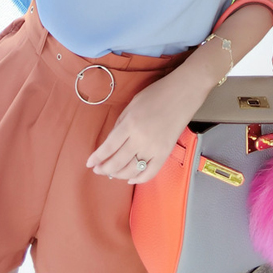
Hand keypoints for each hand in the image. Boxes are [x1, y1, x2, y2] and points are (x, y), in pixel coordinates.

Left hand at [86, 69, 206, 183]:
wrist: (183, 93)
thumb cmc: (156, 94)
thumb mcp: (132, 105)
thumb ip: (120, 124)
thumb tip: (110, 143)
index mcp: (130, 124)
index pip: (108, 147)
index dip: (97, 158)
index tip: (89, 163)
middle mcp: (141, 138)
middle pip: (117, 162)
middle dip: (104, 168)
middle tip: (98, 169)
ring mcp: (154, 148)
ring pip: (132, 170)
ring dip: (119, 174)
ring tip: (112, 173)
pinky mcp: (166, 152)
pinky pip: (150, 173)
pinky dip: (139, 179)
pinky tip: (131, 178)